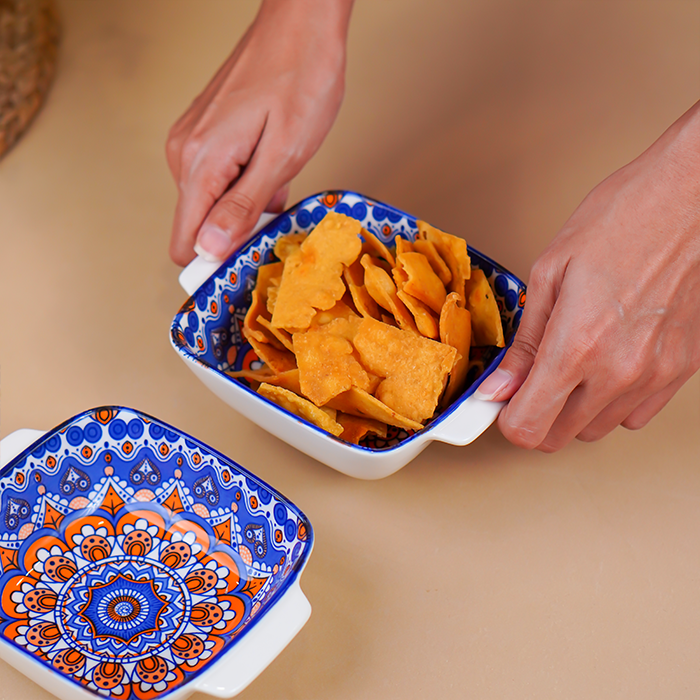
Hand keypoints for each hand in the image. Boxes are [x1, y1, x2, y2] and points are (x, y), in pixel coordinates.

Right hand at [166, 0, 353, 265]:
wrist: (302, 23)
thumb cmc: (301, 79)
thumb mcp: (283, 153)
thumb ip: (243, 205)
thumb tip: (211, 248)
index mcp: (200, 163)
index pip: (185, 241)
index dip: (213, 263)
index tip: (245, 268)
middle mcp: (184, 153)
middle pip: (198, 226)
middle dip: (236, 233)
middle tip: (278, 217)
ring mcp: (192, 140)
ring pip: (211, 203)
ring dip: (246, 207)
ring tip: (281, 181)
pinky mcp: (206, 132)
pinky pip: (219, 179)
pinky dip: (246, 184)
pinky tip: (273, 166)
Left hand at [476, 101, 699, 450]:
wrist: (690, 197)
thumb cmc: (622, 219)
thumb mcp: (551, 273)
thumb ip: (525, 342)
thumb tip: (499, 386)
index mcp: (577, 345)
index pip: (528, 427)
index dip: (507, 418)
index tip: (503, 400)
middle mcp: (618, 371)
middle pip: (558, 437)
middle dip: (536, 415)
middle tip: (531, 381)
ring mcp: (655, 375)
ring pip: (596, 430)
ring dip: (573, 409)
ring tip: (572, 365)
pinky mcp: (681, 370)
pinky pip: (635, 415)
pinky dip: (612, 402)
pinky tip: (606, 365)